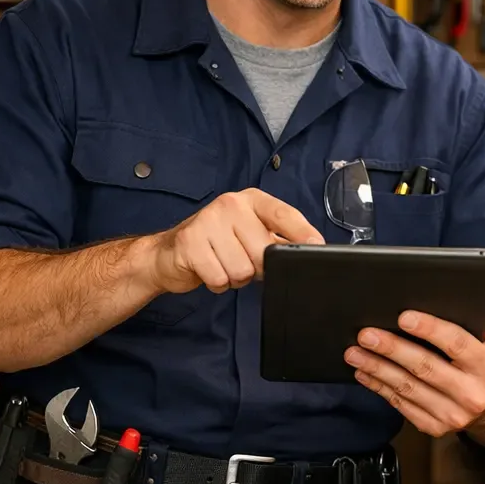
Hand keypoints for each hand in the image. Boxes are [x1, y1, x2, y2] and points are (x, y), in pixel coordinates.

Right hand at [146, 188, 323, 294]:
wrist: (167, 254)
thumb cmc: (216, 244)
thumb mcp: (249, 233)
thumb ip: (276, 238)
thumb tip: (310, 248)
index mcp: (251, 200)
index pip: (284, 214)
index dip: (303, 233)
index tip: (317, 246)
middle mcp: (231, 204)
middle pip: (264, 252)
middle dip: (256, 267)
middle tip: (240, 260)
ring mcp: (208, 220)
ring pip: (242, 270)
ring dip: (235, 277)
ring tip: (222, 264)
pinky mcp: (190, 242)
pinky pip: (220, 278)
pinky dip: (217, 283)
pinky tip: (208, 270)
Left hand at [345, 296, 484, 437]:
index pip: (456, 344)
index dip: (429, 329)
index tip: (403, 317)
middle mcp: (471, 394)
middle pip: (425, 367)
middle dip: (392, 349)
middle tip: (367, 335)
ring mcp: (452, 415)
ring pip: (408, 388)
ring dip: (377, 369)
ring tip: (355, 353)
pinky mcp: (435, 427)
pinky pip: (402, 405)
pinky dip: (380, 388)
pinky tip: (364, 374)